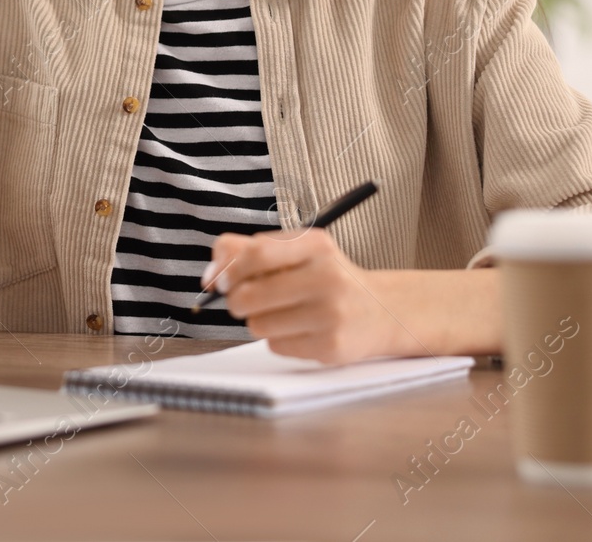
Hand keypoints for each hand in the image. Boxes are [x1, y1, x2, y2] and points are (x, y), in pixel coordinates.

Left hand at [204, 229, 399, 364]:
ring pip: (258, 325)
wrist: (380, 311)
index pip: (255, 254)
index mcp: (315, 245)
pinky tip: (302, 330)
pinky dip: (280, 340)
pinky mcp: (330, 346)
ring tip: (284, 314)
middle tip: (246, 300)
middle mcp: (326, 277)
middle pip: (249, 295)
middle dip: (237, 301)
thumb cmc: (326, 278)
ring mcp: (331, 314)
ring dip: (260, 321)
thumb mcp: (298, 251)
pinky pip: (276, 346)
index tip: (218, 280)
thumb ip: (251, 250)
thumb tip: (211, 274)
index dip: (227, 270)